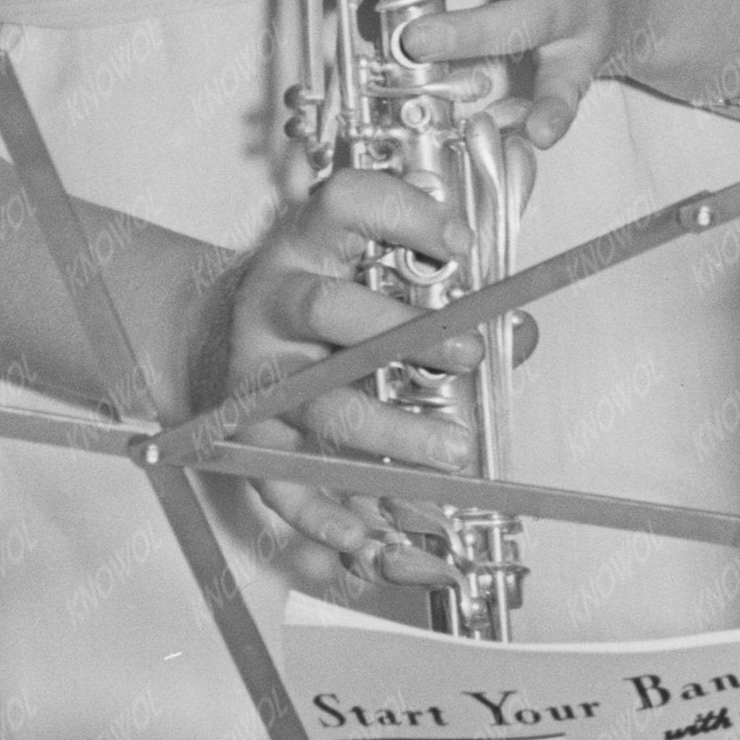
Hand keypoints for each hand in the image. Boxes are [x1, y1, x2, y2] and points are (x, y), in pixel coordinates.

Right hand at [191, 167, 482, 606]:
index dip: (402, 214)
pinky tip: (369, 537)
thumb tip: (520, 334)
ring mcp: (254, 370)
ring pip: (315, 402)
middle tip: (472, 355)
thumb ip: (449, 301)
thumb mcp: (371, 277)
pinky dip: (325, 516)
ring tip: (457, 453)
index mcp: (310, 243)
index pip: (345, 201)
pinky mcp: (243, 435)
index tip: (462, 244)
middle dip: (404, 333)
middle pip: (329, 308)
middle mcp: (274, 300)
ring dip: (389, 430)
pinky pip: (279, 481)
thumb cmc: (323, 310)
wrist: (218, 340)